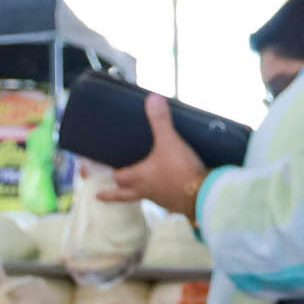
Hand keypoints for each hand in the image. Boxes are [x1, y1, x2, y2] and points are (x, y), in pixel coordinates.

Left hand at [101, 96, 212, 217]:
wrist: (204, 194)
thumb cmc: (181, 170)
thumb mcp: (169, 141)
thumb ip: (161, 121)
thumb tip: (153, 99)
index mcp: (140, 177)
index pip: (118, 177)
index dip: (111, 174)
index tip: (101, 175)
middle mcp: (147, 191)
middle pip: (123, 195)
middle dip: (112, 195)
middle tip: (99, 196)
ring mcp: (162, 200)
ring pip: (144, 197)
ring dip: (139, 193)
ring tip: (138, 188)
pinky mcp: (177, 204)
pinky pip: (165, 200)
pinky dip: (163, 194)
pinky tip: (169, 188)